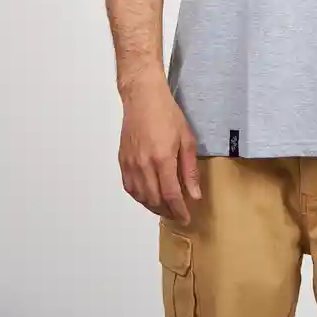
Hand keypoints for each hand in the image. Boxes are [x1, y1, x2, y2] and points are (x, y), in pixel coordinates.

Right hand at [118, 74, 200, 223]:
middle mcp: (144, 165)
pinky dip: (140, 197)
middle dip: (168, 211)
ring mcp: (131, 164)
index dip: (179, 211)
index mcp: (162, 159)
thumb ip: (190, 170)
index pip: (171, 196)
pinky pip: (130, 187)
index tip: (186, 218)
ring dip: (154, 207)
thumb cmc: (167, 114)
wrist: (143, 97)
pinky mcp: (122, 161)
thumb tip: (194, 194)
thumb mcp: (186, 139)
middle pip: (155, 200)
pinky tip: (149, 196)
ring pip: (141, 197)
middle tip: (178, 213)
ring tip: (166, 207)